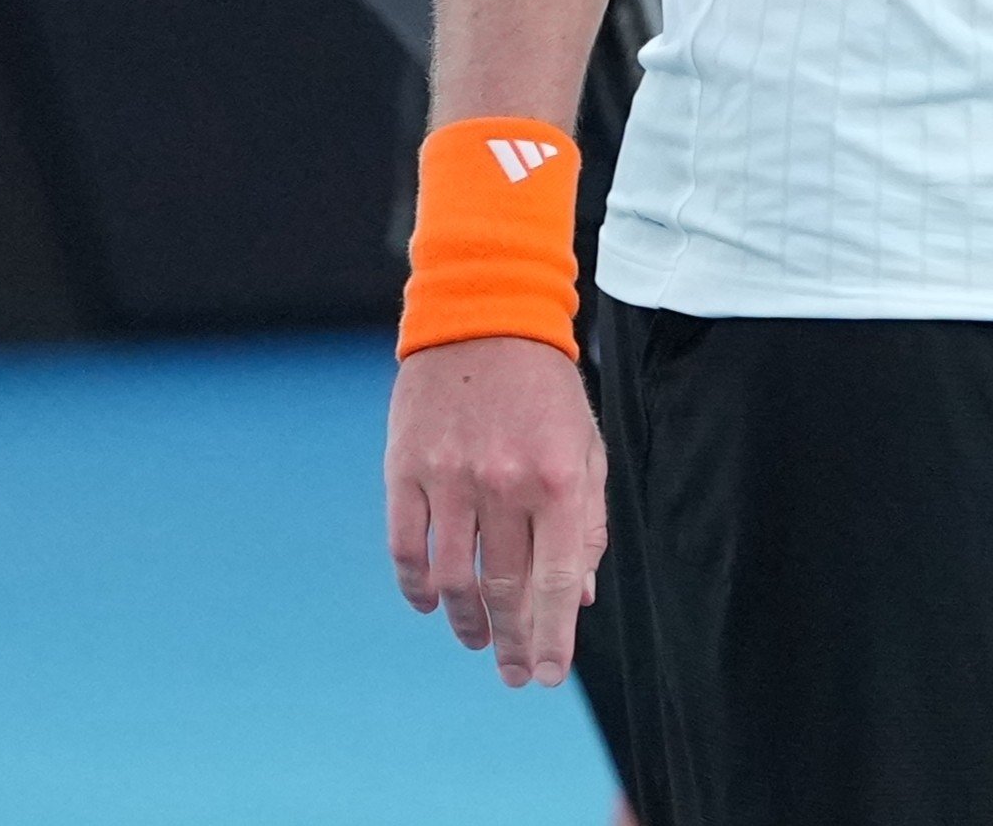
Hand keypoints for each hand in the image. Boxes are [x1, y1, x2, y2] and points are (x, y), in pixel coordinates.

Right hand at [386, 334, 607, 687]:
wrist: (485, 317)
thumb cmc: (544, 389)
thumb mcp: (585, 446)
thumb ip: (586, 523)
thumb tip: (578, 597)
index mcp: (558, 479)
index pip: (555, 581)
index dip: (550, 637)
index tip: (544, 676)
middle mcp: (504, 483)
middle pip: (505, 589)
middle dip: (513, 642)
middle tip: (514, 674)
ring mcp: (450, 477)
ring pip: (453, 580)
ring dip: (467, 621)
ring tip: (479, 640)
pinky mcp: (406, 470)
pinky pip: (406, 549)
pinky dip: (417, 588)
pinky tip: (432, 604)